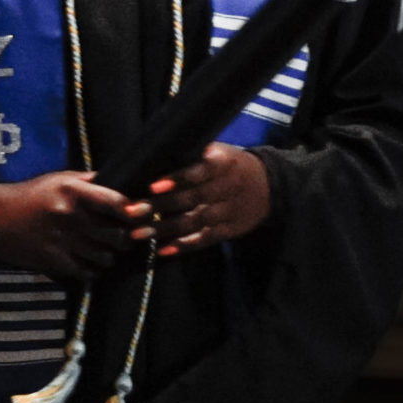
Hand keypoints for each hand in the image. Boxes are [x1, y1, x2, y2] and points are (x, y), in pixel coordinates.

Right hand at [0, 171, 148, 282]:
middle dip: (127, 238)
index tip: (142, 214)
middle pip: (116, 234)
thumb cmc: (29, 194)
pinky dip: (95, 270)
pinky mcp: (51, 260)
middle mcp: (69, 216)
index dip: (135, 211)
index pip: (117, 203)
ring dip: (112, 255)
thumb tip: (121, 183)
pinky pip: (86, 272)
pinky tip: (93, 264)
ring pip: (104, 256)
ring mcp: (60, 241)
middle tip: (129, 238)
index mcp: (72, 191)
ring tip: (110, 250)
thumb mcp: (57, 179)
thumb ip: (89, 182)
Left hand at [146, 143, 270, 255]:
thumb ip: (194, 156)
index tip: (153, 186)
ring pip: (195, 221)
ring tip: (138, 233)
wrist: (269, 186)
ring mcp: (229, 211)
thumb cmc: (231, 165)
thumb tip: (154, 156)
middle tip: (132, 212)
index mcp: (224, 163)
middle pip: (192, 198)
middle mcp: (228, 187)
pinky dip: (184, 246)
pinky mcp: (229, 230)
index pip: (200, 170)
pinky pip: (205, 239)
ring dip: (165, 229)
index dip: (178, 178)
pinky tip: (163, 250)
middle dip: (160, 206)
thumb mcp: (220, 152)